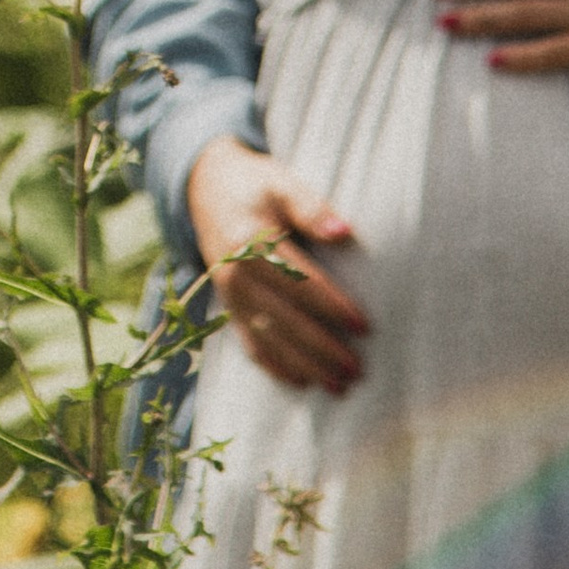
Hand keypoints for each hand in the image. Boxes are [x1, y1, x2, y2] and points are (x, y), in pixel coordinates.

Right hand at [185, 137, 367, 394]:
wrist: (204, 187)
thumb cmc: (254, 185)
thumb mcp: (280, 182)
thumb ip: (310, 207)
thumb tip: (342, 232)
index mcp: (249, 241)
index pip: (297, 281)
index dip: (331, 306)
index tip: (363, 326)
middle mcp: (235, 273)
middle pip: (283, 319)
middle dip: (321, 348)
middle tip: (357, 370)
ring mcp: (228, 293)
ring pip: (267, 339)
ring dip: (303, 366)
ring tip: (338, 386)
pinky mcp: (227, 305)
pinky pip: (248, 343)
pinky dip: (274, 367)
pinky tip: (300, 382)